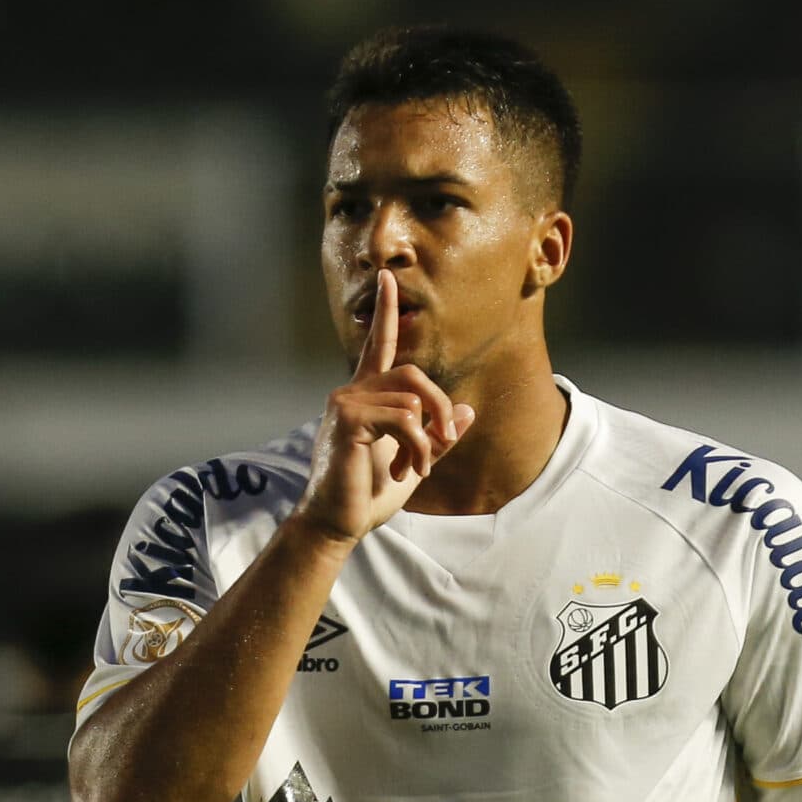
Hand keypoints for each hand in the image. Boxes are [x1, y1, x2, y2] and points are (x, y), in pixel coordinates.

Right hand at [295, 270, 472, 543]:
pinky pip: (404, 418)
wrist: (335, 524)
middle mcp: (351, 393)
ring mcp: (345, 404)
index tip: (389, 277)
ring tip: (418, 468)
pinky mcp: (347, 420)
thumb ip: (437, 436)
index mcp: (365, 397)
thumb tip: (467, 411)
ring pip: (412, 397)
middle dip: (439, 407)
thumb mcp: (413, 462)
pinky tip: (408, 470)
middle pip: (412, 374)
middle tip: (444, 441)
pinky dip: (417, 446)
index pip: (377, 346)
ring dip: (428, 437)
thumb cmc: (366, 496)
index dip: (386, 312)